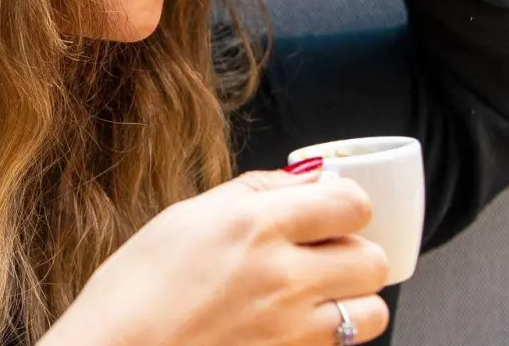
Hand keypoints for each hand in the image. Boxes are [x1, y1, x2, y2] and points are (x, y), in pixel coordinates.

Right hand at [44, 164, 391, 345]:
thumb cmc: (136, 288)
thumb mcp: (187, 215)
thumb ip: (257, 191)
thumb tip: (304, 178)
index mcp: (255, 227)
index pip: (352, 204)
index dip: (348, 203)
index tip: (332, 208)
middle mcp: (281, 278)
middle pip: (373, 260)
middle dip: (357, 251)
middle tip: (326, 251)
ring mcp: (288, 329)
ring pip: (371, 313)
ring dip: (354, 299)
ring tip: (320, 292)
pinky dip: (328, 333)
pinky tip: (292, 321)